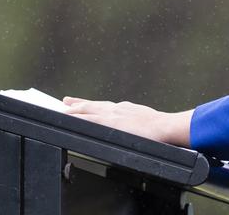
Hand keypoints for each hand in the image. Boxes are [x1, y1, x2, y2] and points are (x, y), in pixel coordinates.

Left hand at [62, 97, 191, 146]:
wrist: (165, 126)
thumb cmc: (162, 127)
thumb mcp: (148, 120)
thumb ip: (139, 122)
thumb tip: (140, 127)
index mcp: (126, 110)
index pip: (105, 106)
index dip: (93, 105)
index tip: (85, 103)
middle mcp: (117, 109)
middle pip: (94, 105)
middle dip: (79, 103)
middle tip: (66, 101)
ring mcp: (112, 115)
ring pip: (88, 110)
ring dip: (75, 109)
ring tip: (63, 109)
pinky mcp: (110, 123)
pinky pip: (88, 119)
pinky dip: (77, 117)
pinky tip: (69, 117)